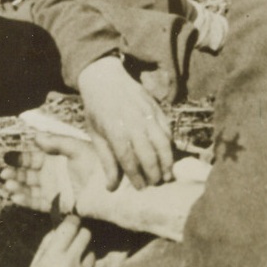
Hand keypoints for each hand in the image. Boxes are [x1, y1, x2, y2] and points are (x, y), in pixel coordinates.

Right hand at [1, 133, 105, 216]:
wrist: (115, 189)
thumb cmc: (99, 165)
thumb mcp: (78, 148)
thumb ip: (57, 143)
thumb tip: (35, 137)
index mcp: (56, 159)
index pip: (33, 158)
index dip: (19, 159)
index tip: (6, 158)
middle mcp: (53, 175)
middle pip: (28, 174)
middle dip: (15, 173)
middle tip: (4, 174)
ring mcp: (55, 190)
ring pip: (31, 189)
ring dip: (18, 187)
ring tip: (8, 185)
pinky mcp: (59, 204)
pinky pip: (39, 203)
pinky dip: (27, 201)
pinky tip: (16, 197)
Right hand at [26, 215, 98, 266]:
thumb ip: (46, 246)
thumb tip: (58, 229)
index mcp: (54, 256)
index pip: (71, 225)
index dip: (73, 222)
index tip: (73, 223)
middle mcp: (71, 262)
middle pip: (86, 234)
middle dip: (81, 236)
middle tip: (76, 244)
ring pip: (92, 254)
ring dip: (85, 259)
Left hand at [76, 55, 173, 189]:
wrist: (105, 79)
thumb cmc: (97, 111)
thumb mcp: (95, 135)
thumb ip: (106, 161)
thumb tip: (111, 188)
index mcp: (114, 129)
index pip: (128, 158)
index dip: (135, 175)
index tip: (140, 188)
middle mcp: (132, 121)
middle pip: (148, 152)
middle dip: (154, 172)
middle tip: (156, 184)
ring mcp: (147, 113)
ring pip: (163, 142)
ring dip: (167, 161)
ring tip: (168, 175)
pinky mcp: (156, 108)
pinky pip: (167, 130)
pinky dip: (170, 145)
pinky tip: (169, 156)